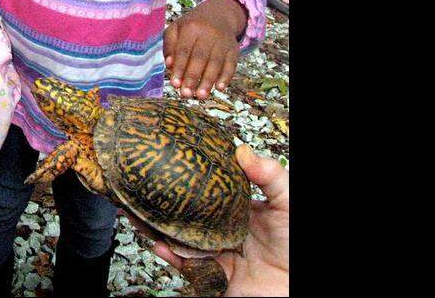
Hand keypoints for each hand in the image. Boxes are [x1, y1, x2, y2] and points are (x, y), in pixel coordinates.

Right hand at [143, 145, 288, 295]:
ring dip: (157, 227)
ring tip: (137, 212)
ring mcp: (216, 252)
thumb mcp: (287, 201)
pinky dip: (171, 255)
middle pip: (187, 214)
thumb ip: (269, 175)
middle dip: (163, 203)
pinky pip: (188, 265)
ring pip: (180, 238)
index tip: (168, 162)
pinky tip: (158, 242)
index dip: (188, 179)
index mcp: (238, 208)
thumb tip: (241, 150)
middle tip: (140, 187)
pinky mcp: (214, 275)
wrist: (297, 284)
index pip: (207, 190)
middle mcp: (223, 228)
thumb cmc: (296, 243)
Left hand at [164, 0, 245, 98]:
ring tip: (201, 96)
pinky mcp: (233, 49)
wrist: (218, 14)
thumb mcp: (176, 29)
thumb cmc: (190, 27)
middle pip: (200, 57)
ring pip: (216, 62)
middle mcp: (208, 33)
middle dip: (192, 77)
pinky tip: (220, 88)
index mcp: (191, 28)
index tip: (175, 85)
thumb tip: (169, 65)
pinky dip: (226, 76)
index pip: (184, 50)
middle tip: (186, 94)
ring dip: (208, 80)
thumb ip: (169, 46)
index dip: (180, 68)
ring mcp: (223, 41)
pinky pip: (231, 64)